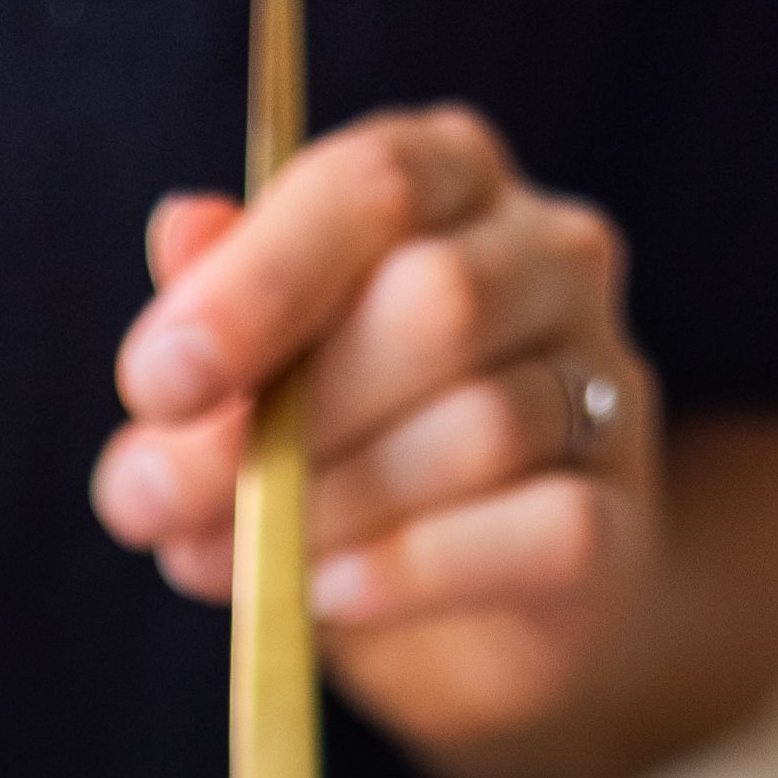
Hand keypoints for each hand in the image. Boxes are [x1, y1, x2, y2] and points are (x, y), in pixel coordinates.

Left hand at [91, 107, 659, 763]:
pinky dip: (418, 567)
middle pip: (434, 303)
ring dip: (327, 508)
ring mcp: (604, 380)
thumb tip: (182, 232)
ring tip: (226, 561)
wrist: (465, 603)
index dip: (254, 284)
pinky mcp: (623, 512)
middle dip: (277, 419)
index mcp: (448, 173)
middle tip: (157, 501)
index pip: (372, 184)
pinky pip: (542, 530)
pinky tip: (332, 593)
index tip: (154, 384)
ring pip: (480, 428)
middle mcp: (551, 251)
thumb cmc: (343, 438)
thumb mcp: (259, 364)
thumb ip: (220, 305)